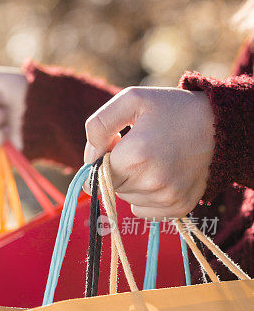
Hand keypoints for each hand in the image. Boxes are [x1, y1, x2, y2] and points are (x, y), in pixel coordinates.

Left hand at [83, 86, 214, 218]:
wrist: (220, 127)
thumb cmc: (173, 109)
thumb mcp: (132, 100)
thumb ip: (99, 125)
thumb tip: (91, 157)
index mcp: (136, 155)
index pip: (95, 174)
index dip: (101, 158)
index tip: (117, 145)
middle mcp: (151, 182)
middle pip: (111, 187)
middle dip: (117, 170)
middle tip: (139, 149)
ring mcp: (166, 199)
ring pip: (126, 199)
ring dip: (131, 183)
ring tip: (154, 160)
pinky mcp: (178, 208)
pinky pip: (143, 210)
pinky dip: (145, 197)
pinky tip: (161, 175)